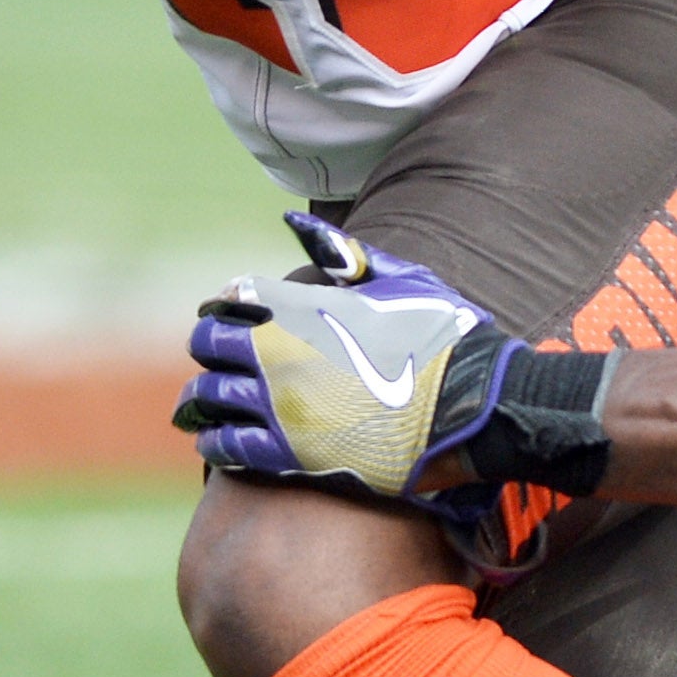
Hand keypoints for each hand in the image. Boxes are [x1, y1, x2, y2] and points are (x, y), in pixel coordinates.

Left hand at [176, 215, 607, 510]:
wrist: (476, 406)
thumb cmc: (447, 339)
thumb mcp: (403, 278)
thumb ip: (343, 253)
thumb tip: (293, 221)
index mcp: (305, 307)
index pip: (234, 298)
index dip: (224, 306)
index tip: (225, 316)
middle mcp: (281, 353)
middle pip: (209, 344)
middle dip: (208, 348)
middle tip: (213, 359)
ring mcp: (283, 406)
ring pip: (209, 397)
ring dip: (201, 397)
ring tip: (202, 405)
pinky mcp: (294, 455)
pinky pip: (228, 449)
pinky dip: (214, 442)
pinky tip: (215, 441)